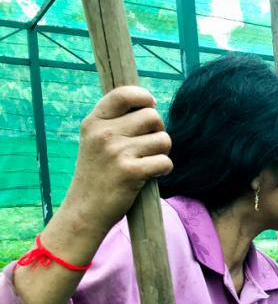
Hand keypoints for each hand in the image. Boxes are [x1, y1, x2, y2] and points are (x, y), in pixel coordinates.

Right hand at [63, 86, 171, 237]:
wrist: (85, 210)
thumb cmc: (97, 174)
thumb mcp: (95, 141)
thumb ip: (116, 122)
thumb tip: (150, 105)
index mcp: (94, 122)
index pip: (125, 94)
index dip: (144, 98)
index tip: (149, 108)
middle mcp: (104, 133)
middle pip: (153, 116)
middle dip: (157, 131)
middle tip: (149, 147)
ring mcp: (116, 152)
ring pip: (163, 139)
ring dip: (162, 152)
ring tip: (147, 162)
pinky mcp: (130, 172)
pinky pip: (165, 162)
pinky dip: (164, 169)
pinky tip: (152, 175)